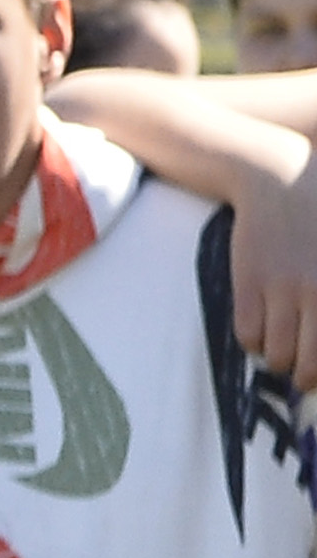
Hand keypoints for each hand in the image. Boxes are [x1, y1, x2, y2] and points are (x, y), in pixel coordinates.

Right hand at [235, 165, 316, 391]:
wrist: (282, 178)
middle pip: (311, 366)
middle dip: (307, 378)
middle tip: (305, 374)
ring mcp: (284, 289)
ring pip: (277, 357)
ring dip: (280, 361)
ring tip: (284, 350)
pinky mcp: (250, 283)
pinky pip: (248, 336)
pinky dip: (255, 342)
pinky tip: (263, 329)